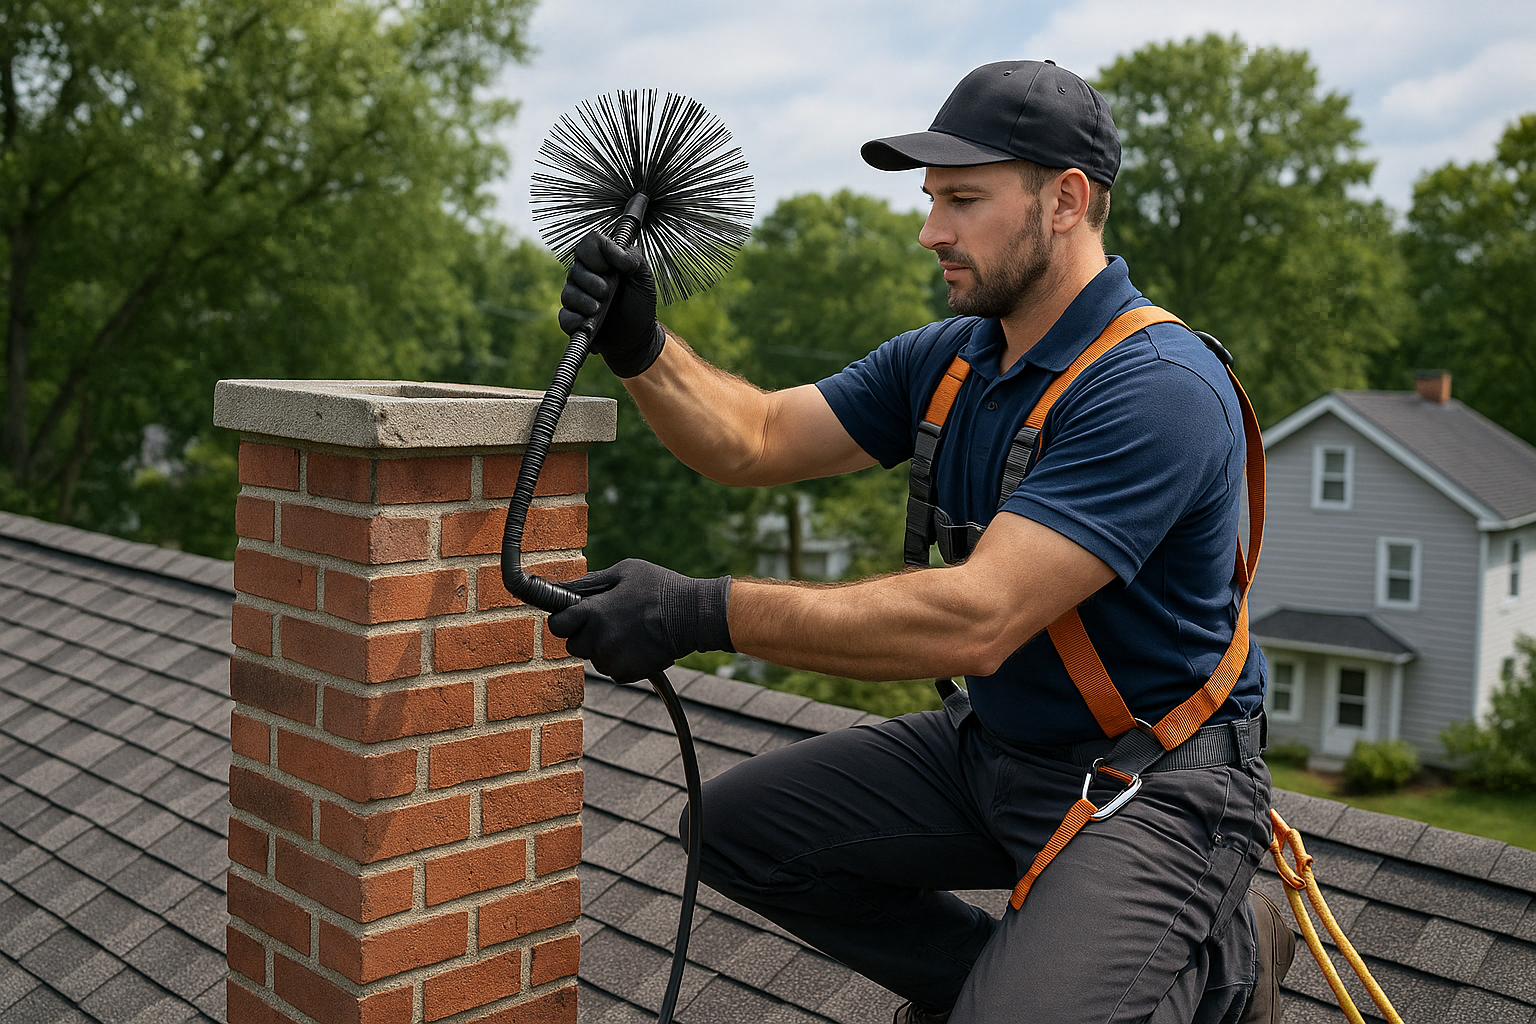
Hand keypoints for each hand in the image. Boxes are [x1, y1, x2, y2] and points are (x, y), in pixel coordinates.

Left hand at [547, 558, 732, 683]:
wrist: (693, 617)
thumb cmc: (660, 589)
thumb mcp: (624, 572)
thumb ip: (589, 582)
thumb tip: (560, 587)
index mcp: (594, 613)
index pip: (557, 625)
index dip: (563, 619)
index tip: (573, 616)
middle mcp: (598, 640)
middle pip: (573, 645)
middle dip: (585, 634)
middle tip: (609, 620)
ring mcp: (612, 660)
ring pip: (594, 658)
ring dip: (604, 647)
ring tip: (629, 630)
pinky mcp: (626, 674)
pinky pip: (611, 669)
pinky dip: (620, 660)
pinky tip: (638, 644)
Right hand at [558, 230, 665, 377]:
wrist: (638, 337)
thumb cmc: (640, 303)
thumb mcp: (644, 278)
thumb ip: (633, 258)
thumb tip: (616, 252)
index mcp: (602, 261)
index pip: (588, 243)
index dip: (595, 253)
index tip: (610, 268)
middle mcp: (585, 276)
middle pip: (575, 269)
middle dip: (592, 282)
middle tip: (607, 293)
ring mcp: (577, 297)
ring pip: (568, 293)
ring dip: (585, 301)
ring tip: (599, 309)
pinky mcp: (572, 319)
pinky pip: (564, 316)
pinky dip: (576, 321)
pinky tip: (590, 324)